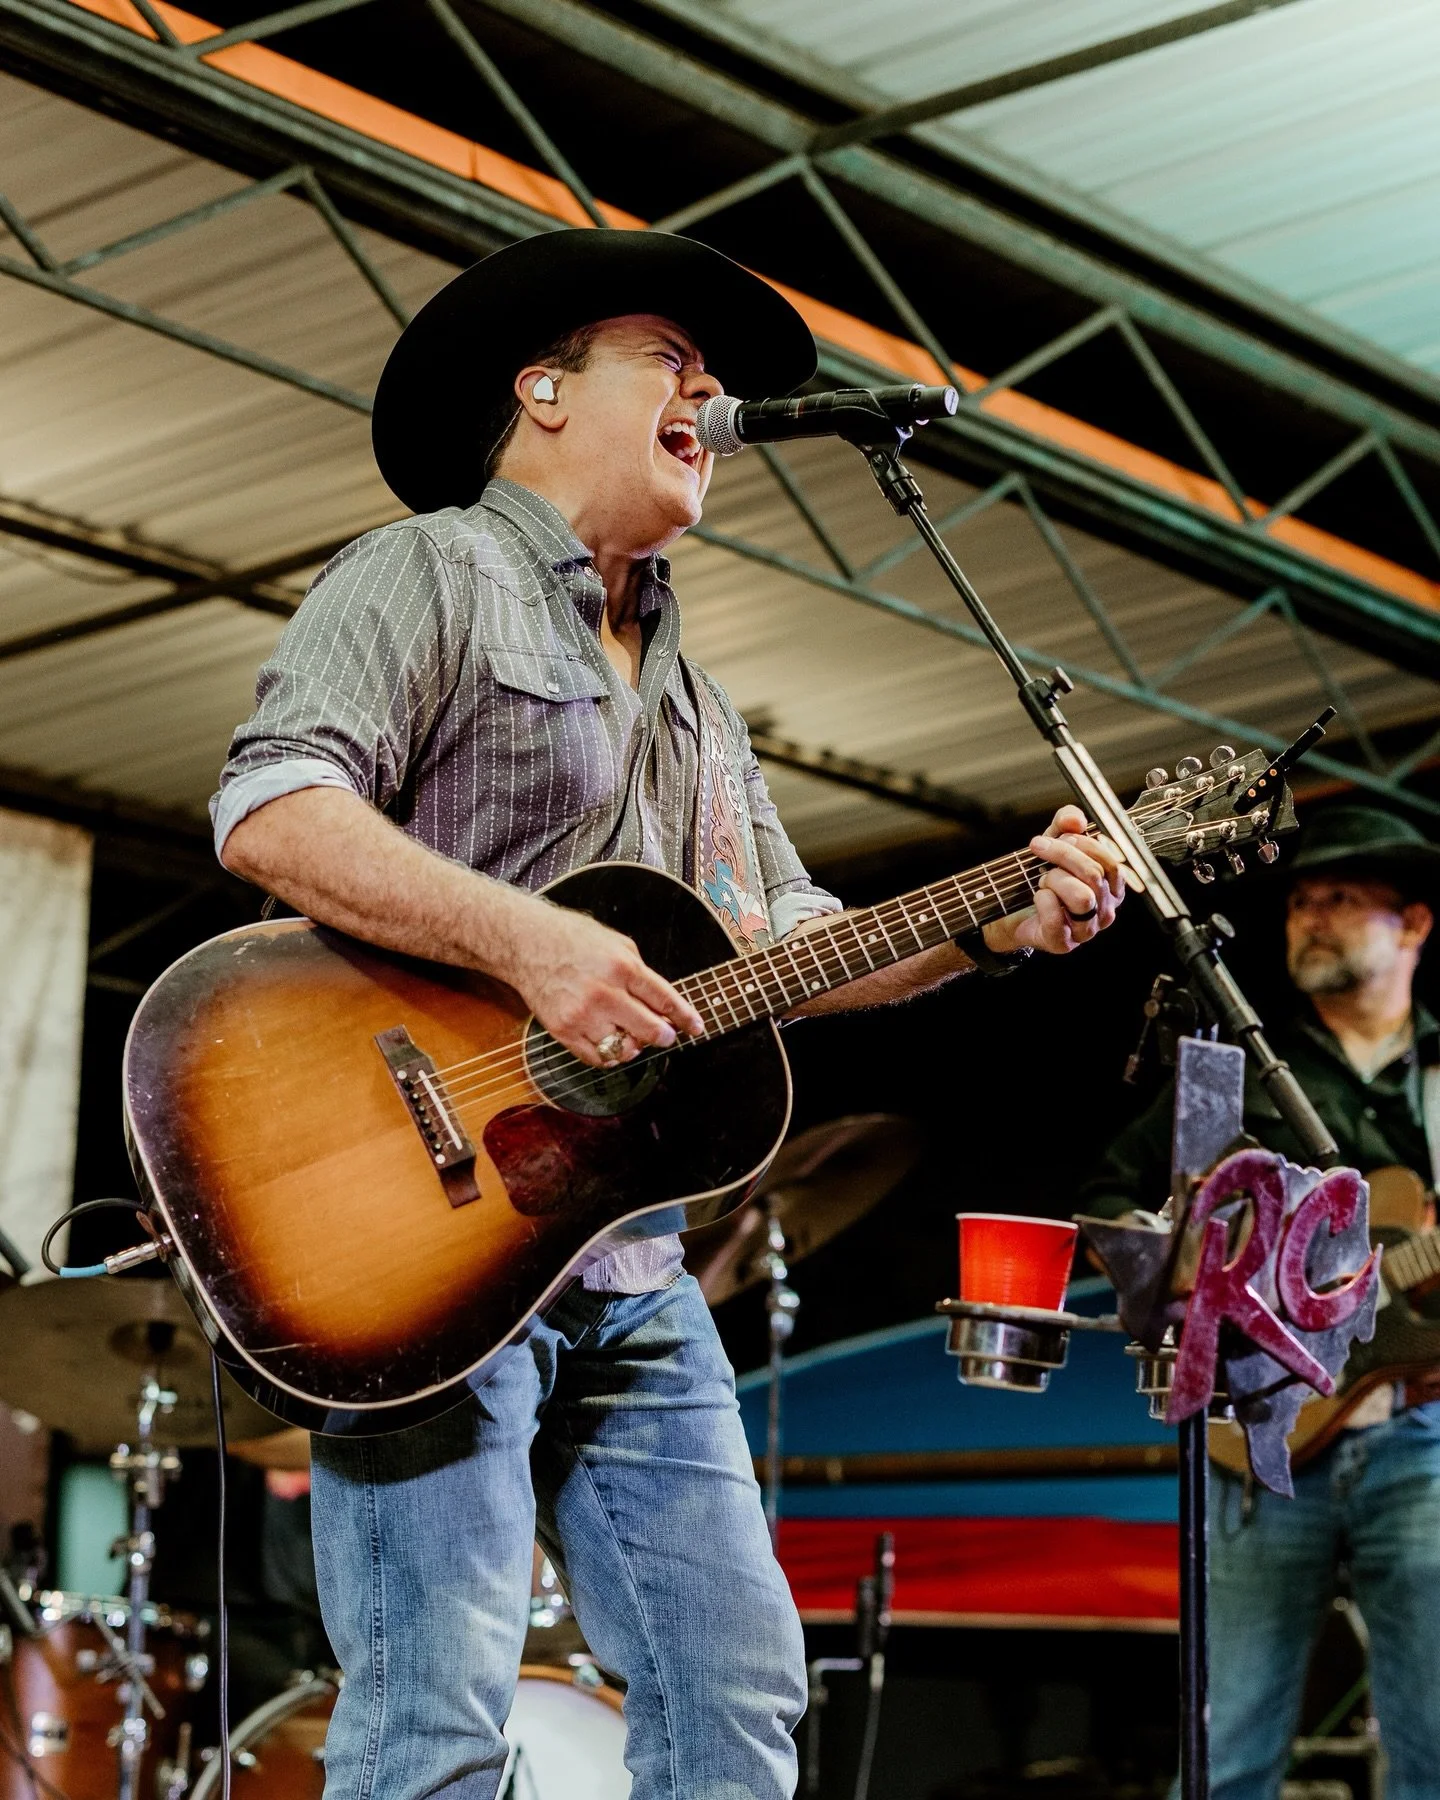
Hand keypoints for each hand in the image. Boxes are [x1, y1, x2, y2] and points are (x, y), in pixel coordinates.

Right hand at [492, 891, 703, 1066]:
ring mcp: (582, 1014)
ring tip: (632, 1036)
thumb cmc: (573, 940)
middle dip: (663, 1036)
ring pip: (623, 1050)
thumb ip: (641, 973)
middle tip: (665, 1036)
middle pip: (649, 1030)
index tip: (696, 1027)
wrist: (528, 944)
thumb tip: (661, 1004)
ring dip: (634, 1047)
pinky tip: (610, 1041)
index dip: (685, 1017)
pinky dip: (609, 1056)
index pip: (664, 1000)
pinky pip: (596, 1058)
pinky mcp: (563, 1030)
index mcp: (622, 967)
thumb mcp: (618, 943)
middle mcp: (604, 993)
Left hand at [983, 804, 1125, 956]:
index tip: (1060, 836)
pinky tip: (1038, 896)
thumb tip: (1075, 820)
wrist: (1011, 908)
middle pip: (1094, 876)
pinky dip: (1042, 901)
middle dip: (1062, 856)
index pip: (1112, 862)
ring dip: (1055, 880)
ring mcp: (1087, 930)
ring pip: (1082, 897)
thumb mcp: (1054, 841)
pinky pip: (1057, 918)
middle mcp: (1106, 910)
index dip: (1085, 844)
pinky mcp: (1064, 943)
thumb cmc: (1041, 875)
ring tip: (1042, 880)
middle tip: (1039, 849)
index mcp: (1112, 887)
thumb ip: (1066, 824)